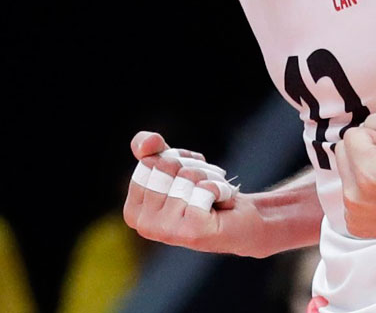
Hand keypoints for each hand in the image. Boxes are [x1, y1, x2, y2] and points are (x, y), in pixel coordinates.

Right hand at [123, 131, 271, 256]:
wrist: (242, 220)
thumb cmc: (204, 193)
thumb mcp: (172, 164)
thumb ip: (149, 148)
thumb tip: (146, 143)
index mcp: (133, 212)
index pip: (148, 162)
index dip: (174, 158)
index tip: (188, 174)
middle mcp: (145, 226)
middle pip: (166, 167)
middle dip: (192, 167)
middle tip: (204, 184)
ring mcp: (167, 232)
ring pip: (187, 177)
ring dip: (209, 178)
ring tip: (215, 196)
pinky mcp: (193, 232)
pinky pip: (205, 188)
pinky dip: (220, 188)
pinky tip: (223, 203)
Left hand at [335, 112, 375, 241]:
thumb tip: (361, 128)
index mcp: (367, 174)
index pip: (351, 136)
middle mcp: (355, 199)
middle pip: (342, 153)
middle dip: (366, 152)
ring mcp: (355, 216)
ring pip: (346, 174)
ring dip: (364, 171)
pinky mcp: (358, 227)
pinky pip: (350, 195)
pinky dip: (364, 192)